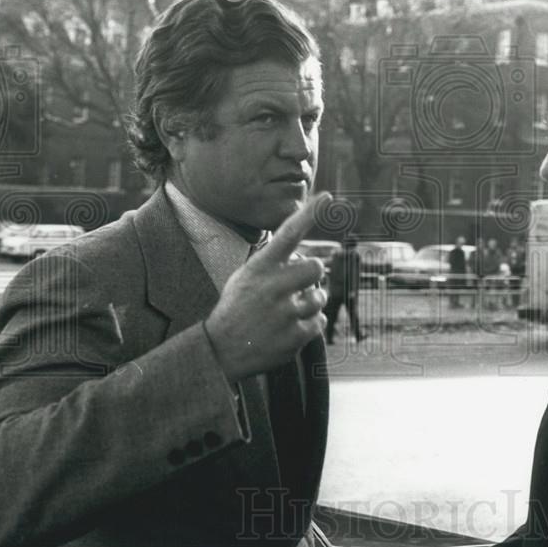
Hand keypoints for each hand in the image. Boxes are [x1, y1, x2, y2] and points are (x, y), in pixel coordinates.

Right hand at [204, 193, 331, 382]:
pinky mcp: (294, 336)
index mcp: (259, 268)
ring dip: (309, 304)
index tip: (326, 196)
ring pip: (319, 297)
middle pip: (315, 267)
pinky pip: (319, 321)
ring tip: (286, 313)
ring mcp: (285, 312)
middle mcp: (273, 287)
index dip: (309, 213)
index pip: (288, 234)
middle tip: (297, 287)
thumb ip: (274, 265)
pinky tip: (288, 329)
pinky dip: (309, 325)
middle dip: (311, 276)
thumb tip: (309, 259)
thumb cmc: (238, 307)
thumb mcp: (245, 277)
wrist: (221, 350)